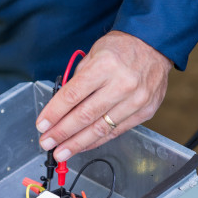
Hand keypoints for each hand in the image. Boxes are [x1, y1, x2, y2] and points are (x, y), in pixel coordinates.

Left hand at [36, 31, 172, 161]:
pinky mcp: (145, 112)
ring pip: (101, 128)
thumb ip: (79, 79)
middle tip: (47, 143)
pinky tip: (83, 145)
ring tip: (61, 152)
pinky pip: (117, 131)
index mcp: (105, 65)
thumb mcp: (94, 53)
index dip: (55, 113)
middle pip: (85, 115)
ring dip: (77, 143)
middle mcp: (122, 84)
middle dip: (62, 133)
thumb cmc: (122, 48)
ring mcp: (136, 100)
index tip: (42, 125)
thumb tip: (61, 106)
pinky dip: (97, 140)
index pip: (73, 95)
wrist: (155, 45)